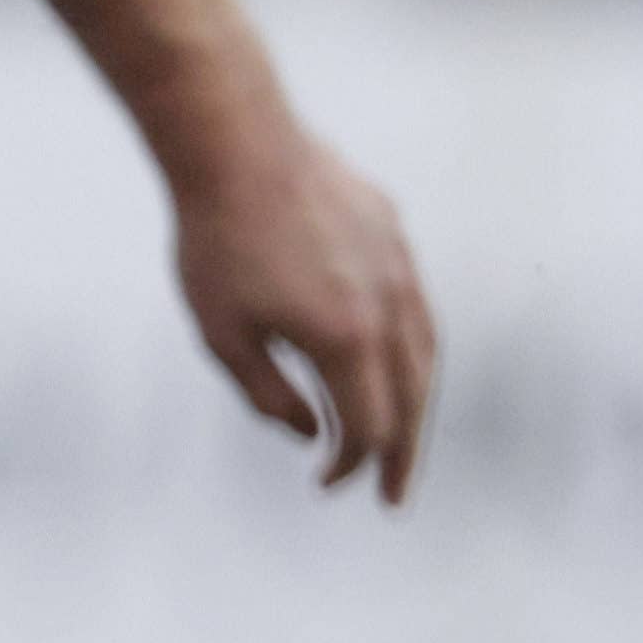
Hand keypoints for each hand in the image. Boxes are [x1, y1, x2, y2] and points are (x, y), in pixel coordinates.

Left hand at [167, 110, 438, 501]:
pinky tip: (396, 363)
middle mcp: (388, 306)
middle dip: (403, 456)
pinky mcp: (393, 233)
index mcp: (346, 339)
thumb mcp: (223, 334)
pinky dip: (414, 349)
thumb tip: (313, 433)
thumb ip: (270, 394)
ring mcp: (398, 266)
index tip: (324, 484)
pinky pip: (416, 305)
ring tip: (404, 440)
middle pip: (412, 401)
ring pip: (426, 352)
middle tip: (395, 498)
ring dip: (417, 404)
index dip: (351, 467)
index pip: (369, 428)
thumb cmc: (216, 242)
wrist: (235, 144)